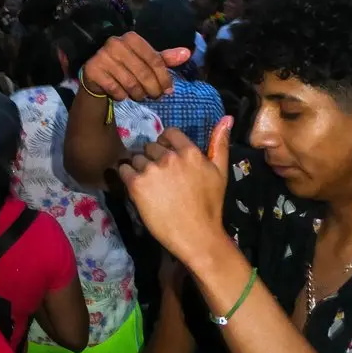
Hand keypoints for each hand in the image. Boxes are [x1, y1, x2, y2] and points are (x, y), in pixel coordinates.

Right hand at [81, 32, 190, 100]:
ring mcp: (102, 56)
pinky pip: (115, 89)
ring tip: (139, 96)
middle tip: (155, 97)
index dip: (164, 78)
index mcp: (132, 38)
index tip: (169, 90)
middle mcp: (115, 43)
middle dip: (153, 89)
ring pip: (130, 83)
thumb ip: (165, 58)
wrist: (97, 75)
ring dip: (138, 95)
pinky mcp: (92, 70)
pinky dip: (122, 96)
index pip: (155, 60)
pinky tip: (122, 95)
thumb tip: (187, 53)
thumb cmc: (126, 66)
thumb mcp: (147, 61)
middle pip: (143, 73)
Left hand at [118, 117, 233, 269]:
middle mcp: (169, 157)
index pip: (169, 133)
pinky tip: (135, 186)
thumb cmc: (210, 206)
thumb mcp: (220, 172)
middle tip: (159, 176)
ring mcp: (152, 170)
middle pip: (151, 146)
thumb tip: (227, 117)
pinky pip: (124, 169)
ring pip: (136, 157)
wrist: (197, 235)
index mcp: (190, 152)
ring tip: (148, 184)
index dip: (166, 143)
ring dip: (140, 167)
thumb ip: (220, 144)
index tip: (167, 157)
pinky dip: (126, 175)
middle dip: (153, 158)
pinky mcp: (136, 184)